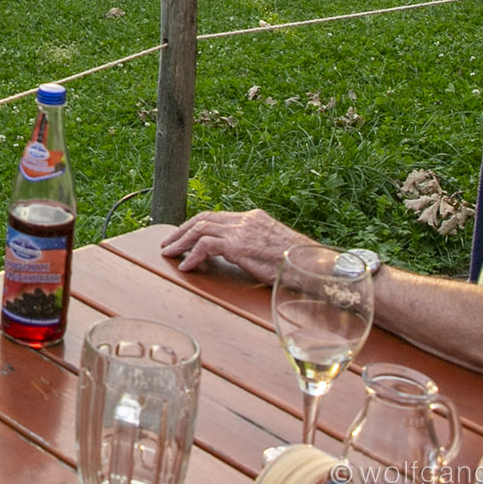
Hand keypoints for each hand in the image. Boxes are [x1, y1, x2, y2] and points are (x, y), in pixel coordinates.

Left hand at [159, 209, 314, 285]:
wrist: (314, 265)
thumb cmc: (298, 263)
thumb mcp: (273, 249)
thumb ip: (254, 247)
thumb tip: (241, 256)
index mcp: (253, 218)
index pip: (217, 217)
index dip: (197, 226)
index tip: (185, 236)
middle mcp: (246, 220)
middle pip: (204, 218)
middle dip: (182, 230)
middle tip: (168, 243)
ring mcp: (242, 231)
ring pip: (200, 229)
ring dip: (181, 241)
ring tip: (170, 253)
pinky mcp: (239, 245)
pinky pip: (205, 246)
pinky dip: (192, 255)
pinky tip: (187, 266)